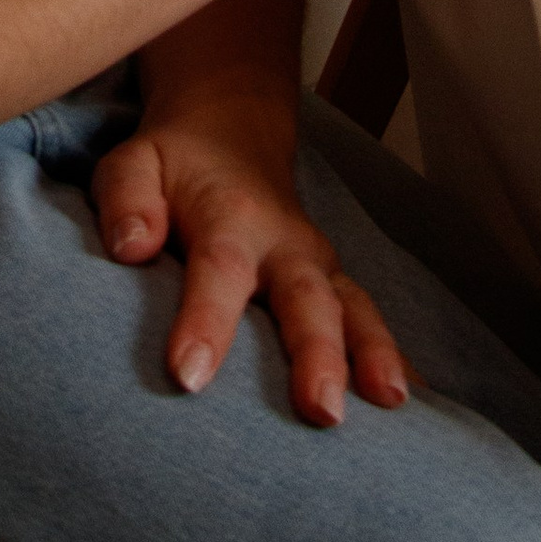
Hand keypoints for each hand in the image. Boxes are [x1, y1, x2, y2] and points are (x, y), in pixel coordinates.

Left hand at [92, 98, 408, 428]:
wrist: (230, 130)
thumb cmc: (174, 163)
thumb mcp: (133, 166)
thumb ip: (126, 200)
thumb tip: (131, 248)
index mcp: (228, 217)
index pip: (219, 270)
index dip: (206, 322)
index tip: (189, 376)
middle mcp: (283, 242)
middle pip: (306, 298)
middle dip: (317, 354)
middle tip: (323, 410)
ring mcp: (317, 262)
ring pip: (354, 307)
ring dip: (374, 353)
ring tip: (391, 402)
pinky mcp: (334, 281)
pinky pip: (368, 318)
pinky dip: (396, 357)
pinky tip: (414, 403)